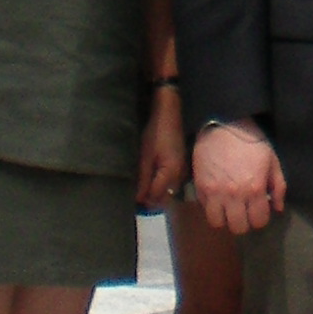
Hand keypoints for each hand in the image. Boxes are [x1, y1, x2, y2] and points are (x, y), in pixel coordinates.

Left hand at [135, 84, 186, 207]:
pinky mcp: (180, 165)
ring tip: (139, 182)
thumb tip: (139, 200)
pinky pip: (169, 181)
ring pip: (166, 190)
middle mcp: (180, 175)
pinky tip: (149, 174)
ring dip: (153, 189)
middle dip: (148, 197)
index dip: (142, 200)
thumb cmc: (155, 133)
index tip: (130, 198)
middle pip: (163, 197)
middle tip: (133, 190)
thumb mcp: (145, 157)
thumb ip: (143, 180)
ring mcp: (182, 170)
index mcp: (171, 173)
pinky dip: (159, 182)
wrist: (169, 113)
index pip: (156, 198)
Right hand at [194, 121, 285, 233]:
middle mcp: (233, 195)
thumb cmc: (252, 142)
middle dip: (244, 222)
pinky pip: (205, 208)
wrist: (225, 124)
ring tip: (229, 209)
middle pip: (238, 228)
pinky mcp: (200, 187)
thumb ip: (278, 187)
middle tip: (245, 211)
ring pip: (218, 223)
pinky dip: (212, 207)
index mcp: (254, 189)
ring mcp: (214, 193)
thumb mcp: (272, 161)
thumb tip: (278, 209)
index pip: (258, 221)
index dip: (261, 218)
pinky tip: (218, 198)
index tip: (259, 210)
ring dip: (225, 218)